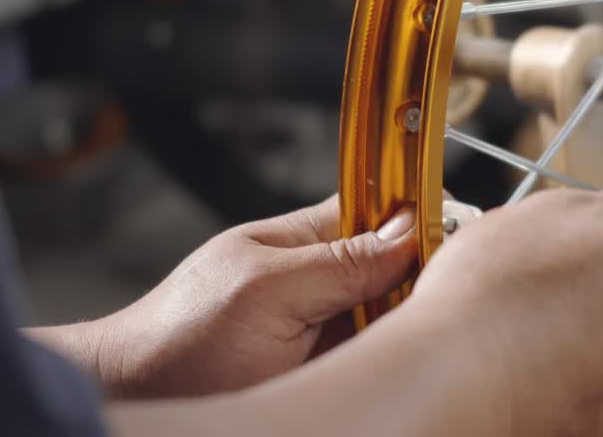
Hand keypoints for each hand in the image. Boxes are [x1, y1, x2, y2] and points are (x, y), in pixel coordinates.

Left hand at [36, 196, 427, 398]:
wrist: (142, 394)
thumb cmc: (182, 338)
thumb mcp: (266, 292)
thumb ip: (339, 261)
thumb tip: (412, 229)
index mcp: (309, 238)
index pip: (387, 209)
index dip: (426, 219)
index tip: (459, 241)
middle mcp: (325, 277)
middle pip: (402, 265)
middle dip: (427, 279)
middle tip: (443, 303)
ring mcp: (327, 322)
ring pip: (396, 313)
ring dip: (411, 322)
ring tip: (428, 335)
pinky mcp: (327, 364)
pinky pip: (377, 355)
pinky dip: (393, 359)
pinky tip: (401, 365)